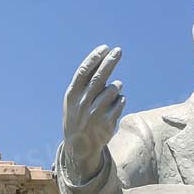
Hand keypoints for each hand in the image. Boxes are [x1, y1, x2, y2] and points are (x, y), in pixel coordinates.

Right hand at [63, 45, 124, 183]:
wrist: (79, 145)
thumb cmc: (78, 115)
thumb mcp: (74, 99)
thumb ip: (86, 83)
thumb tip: (104, 61)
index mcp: (72, 94)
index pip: (85, 71)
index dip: (95, 58)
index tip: (105, 48)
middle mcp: (83, 103)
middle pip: (99, 77)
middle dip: (110, 61)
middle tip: (118, 51)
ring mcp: (95, 113)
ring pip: (113, 89)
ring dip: (116, 86)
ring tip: (113, 90)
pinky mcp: (108, 122)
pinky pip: (120, 102)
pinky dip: (120, 99)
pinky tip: (114, 105)